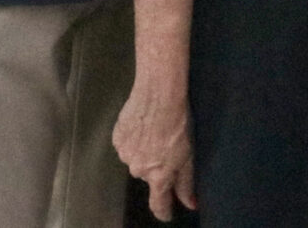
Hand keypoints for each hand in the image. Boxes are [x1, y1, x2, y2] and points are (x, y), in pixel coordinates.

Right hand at [112, 80, 196, 221]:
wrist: (158, 94)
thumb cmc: (179, 122)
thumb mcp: (188, 154)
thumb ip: (186, 182)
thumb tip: (191, 204)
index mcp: (158, 176)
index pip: (158, 203)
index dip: (164, 210)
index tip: (168, 213)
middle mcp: (138, 170)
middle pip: (148, 176)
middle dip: (157, 167)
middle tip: (168, 147)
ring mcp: (125, 155)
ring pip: (137, 160)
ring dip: (146, 152)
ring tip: (156, 132)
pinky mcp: (117, 139)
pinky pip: (126, 146)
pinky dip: (135, 139)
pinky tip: (144, 125)